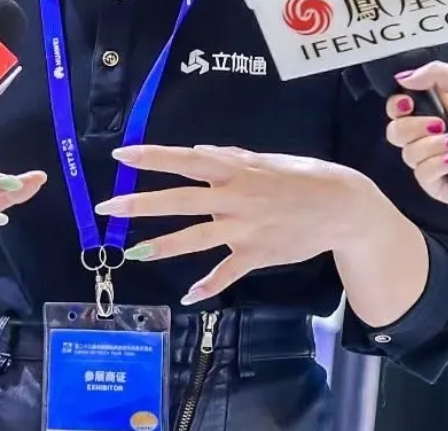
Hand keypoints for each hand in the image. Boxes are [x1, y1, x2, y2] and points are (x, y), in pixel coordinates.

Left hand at [98, 145, 381, 305]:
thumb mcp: (265, 160)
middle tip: (107, 208)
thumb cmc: (302, 177)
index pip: (185, 161)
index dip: (152, 158)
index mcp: (235, 169)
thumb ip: (230, 157)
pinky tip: (189, 296)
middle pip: (179, 201)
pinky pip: (226, 273)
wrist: (340, 206)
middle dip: (140, 204)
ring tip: (133, 254)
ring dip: (162, 247)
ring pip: (195, 239)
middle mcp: (234, 197)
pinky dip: (208, 286)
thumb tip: (197, 152)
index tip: (121, 155)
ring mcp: (244, 228)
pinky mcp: (256, 254)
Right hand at [385, 62, 447, 214]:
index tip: (408, 104)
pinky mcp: (438, 185)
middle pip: (395, 131)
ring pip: (407, 153)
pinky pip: (421, 174)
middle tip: (441, 123)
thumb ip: (435, 72)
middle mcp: (431, 135)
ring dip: (433, 146)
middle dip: (415, 126)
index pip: (398, 107)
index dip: (397, 105)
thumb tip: (405, 77)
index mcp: (436, 109)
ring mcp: (433, 161)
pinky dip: (438, 165)